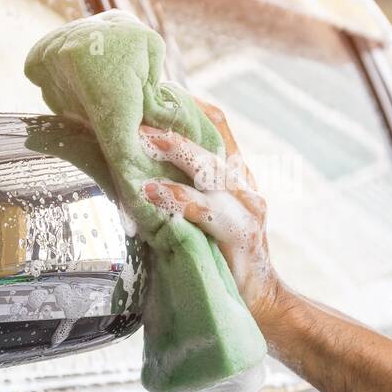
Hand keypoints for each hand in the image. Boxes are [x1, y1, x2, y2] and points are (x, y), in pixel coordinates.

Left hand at [138, 98, 290, 326]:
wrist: (260, 303)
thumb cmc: (222, 259)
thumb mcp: (204, 217)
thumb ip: (181, 191)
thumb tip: (132, 169)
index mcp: (236, 176)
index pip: (219, 125)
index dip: (190, 104)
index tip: (156, 87)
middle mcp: (244, 186)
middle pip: (212, 140)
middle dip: (174, 123)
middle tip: (137, 109)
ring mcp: (246, 208)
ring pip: (210, 169)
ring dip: (174, 152)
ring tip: (141, 141)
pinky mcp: (240, 234)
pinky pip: (206, 210)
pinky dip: (176, 198)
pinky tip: (151, 192)